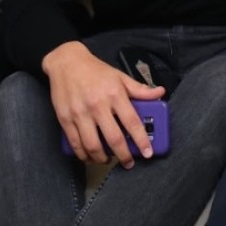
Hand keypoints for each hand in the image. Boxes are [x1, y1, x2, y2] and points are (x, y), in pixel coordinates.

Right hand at [42, 42, 165, 167]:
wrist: (66, 62)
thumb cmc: (96, 71)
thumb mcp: (120, 76)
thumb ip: (140, 89)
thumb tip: (160, 93)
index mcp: (115, 94)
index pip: (132, 122)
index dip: (141, 140)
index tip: (147, 153)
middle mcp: (98, 105)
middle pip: (113, 138)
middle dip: (123, 155)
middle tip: (128, 163)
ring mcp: (80, 113)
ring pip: (92, 145)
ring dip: (102, 158)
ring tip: (108, 160)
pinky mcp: (65, 119)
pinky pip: (75, 143)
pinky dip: (84, 155)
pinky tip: (90, 156)